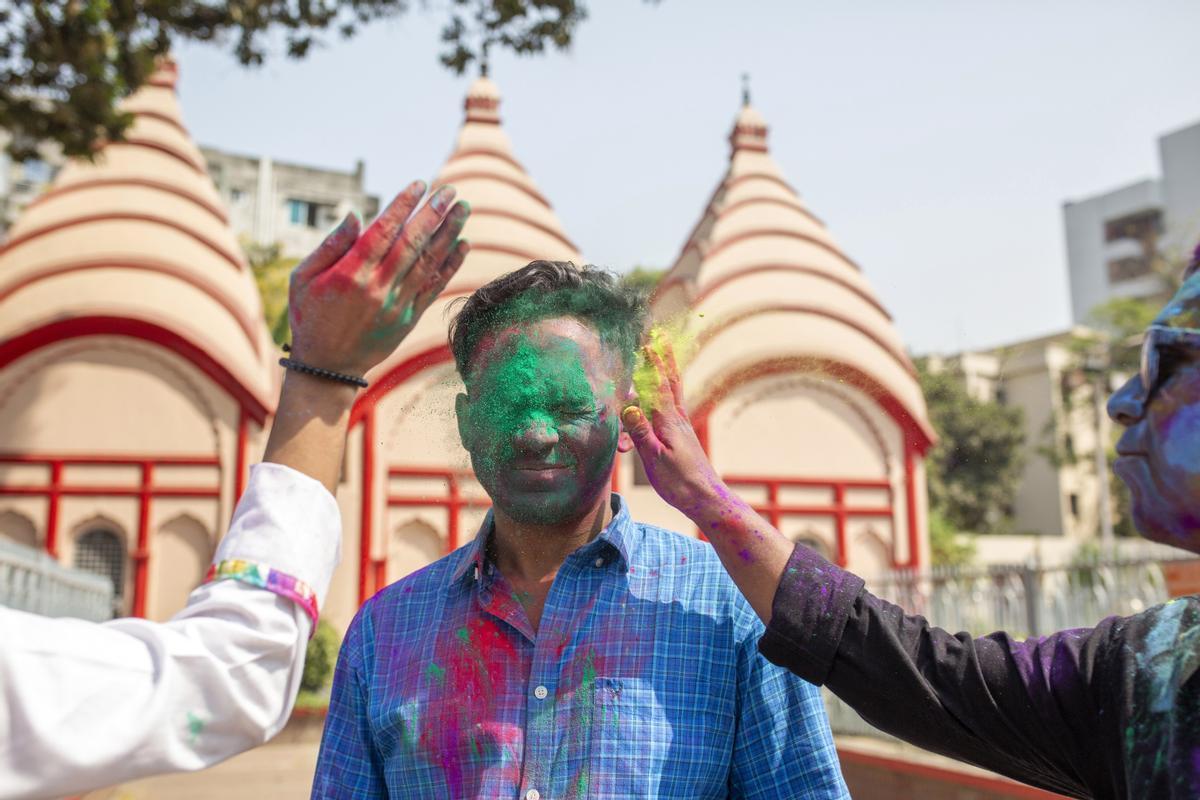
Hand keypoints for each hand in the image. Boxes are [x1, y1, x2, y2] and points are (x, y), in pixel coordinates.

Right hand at [286, 180, 469, 376]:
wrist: (327, 368)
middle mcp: (377, 288)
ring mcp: (396, 305)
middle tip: (450, 190)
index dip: (403, 206)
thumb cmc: (310, 316)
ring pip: (428, 263)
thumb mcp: (303, 279)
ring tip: (463, 208)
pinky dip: (450, 265)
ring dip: (449, 233)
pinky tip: (463, 244)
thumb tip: (355, 216)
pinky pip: (434, 287)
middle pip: (412, 243)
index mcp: (350, 274)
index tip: (420, 184)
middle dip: (434, 213)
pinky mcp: (409, 319)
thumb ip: (330, 246)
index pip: (383, 231)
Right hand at [621, 339, 724, 513]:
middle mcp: (677, 419)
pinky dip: (667, 395)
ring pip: (673, 393)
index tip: (647, 343)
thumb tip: (628, 406)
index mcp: (668, 422)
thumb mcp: (655, 459)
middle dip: (664, 359)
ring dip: (666, 373)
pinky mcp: (684, 437)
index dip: (651, 365)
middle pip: (670, 382)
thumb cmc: (679, 482)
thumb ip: (642, 432)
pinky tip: (664, 398)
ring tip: (662, 358)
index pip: (657, 387)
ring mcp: (682, 427)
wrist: (705, 498)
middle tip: (661, 337)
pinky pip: (672, 408)